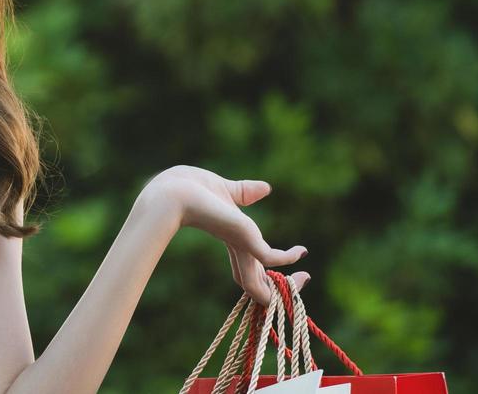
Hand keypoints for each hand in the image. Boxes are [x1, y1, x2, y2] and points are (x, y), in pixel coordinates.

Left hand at [147, 165, 309, 306]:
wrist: (171, 190)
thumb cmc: (188, 187)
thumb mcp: (225, 190)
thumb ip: (245, 192)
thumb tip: (266, 188)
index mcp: (233, 239)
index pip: (254, 267)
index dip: (271, 273)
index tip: (297, 259)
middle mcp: (238, 247)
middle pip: (258, 284)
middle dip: (281, 290)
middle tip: (305, 279)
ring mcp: (241, 245)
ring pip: (262, 286)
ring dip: (286, 287)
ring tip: (306, 278)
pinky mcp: (244, 238)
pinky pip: (271, 258)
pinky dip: (287, 258)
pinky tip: (300, 252)